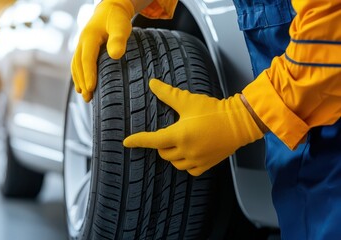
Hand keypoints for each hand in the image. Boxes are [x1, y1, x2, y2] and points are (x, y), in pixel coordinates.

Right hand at [71, 0, 134, 101]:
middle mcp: (82, 42)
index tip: (91, 88)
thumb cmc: (117, 19)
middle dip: (82, 82)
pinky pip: (78, 64)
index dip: (88, 74)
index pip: (87, 58)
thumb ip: (118, 40)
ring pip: (76, 66)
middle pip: (78, 65)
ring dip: (79, 81)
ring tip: (85, 96)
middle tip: (88, 98)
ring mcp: (81, 46)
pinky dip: (79, 76)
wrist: (110, 10)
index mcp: (89, 37)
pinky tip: (82, 87)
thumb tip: (116, 55)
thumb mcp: (121, 27)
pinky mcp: (84, 49)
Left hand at [123, 79, 263, 175]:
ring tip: (177, 144)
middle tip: (167, 134)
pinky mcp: (207, 165)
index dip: (138, 140)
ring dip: (172, 154)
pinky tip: (188, 155)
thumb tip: (152, 83)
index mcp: (179, 135)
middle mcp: (186, 151)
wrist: (239, 122)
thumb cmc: (213, 110)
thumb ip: (168, 93)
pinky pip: (190, 170)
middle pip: (163, 152)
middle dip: (161, 144)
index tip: (126, 142)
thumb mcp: (188, 100)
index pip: (152, 140)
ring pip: (175, 163)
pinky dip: (186, 164)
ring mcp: (197, 160)